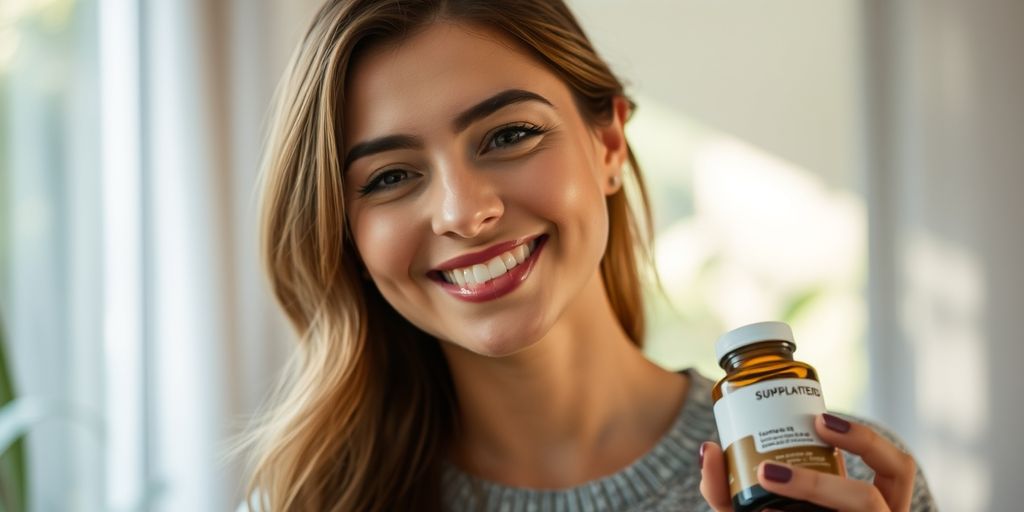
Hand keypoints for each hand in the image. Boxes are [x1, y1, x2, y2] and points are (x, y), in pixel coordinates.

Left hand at [699, 413, 916, 510]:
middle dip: (816, 486)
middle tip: (766, 473)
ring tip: (760, 508)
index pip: (897, 468)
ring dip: (810, 499)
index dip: (867, 440)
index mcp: (872, 506)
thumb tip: (707, 448)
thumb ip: (726, 488)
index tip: (820, 420)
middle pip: (870, 501)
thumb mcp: (751, 509)